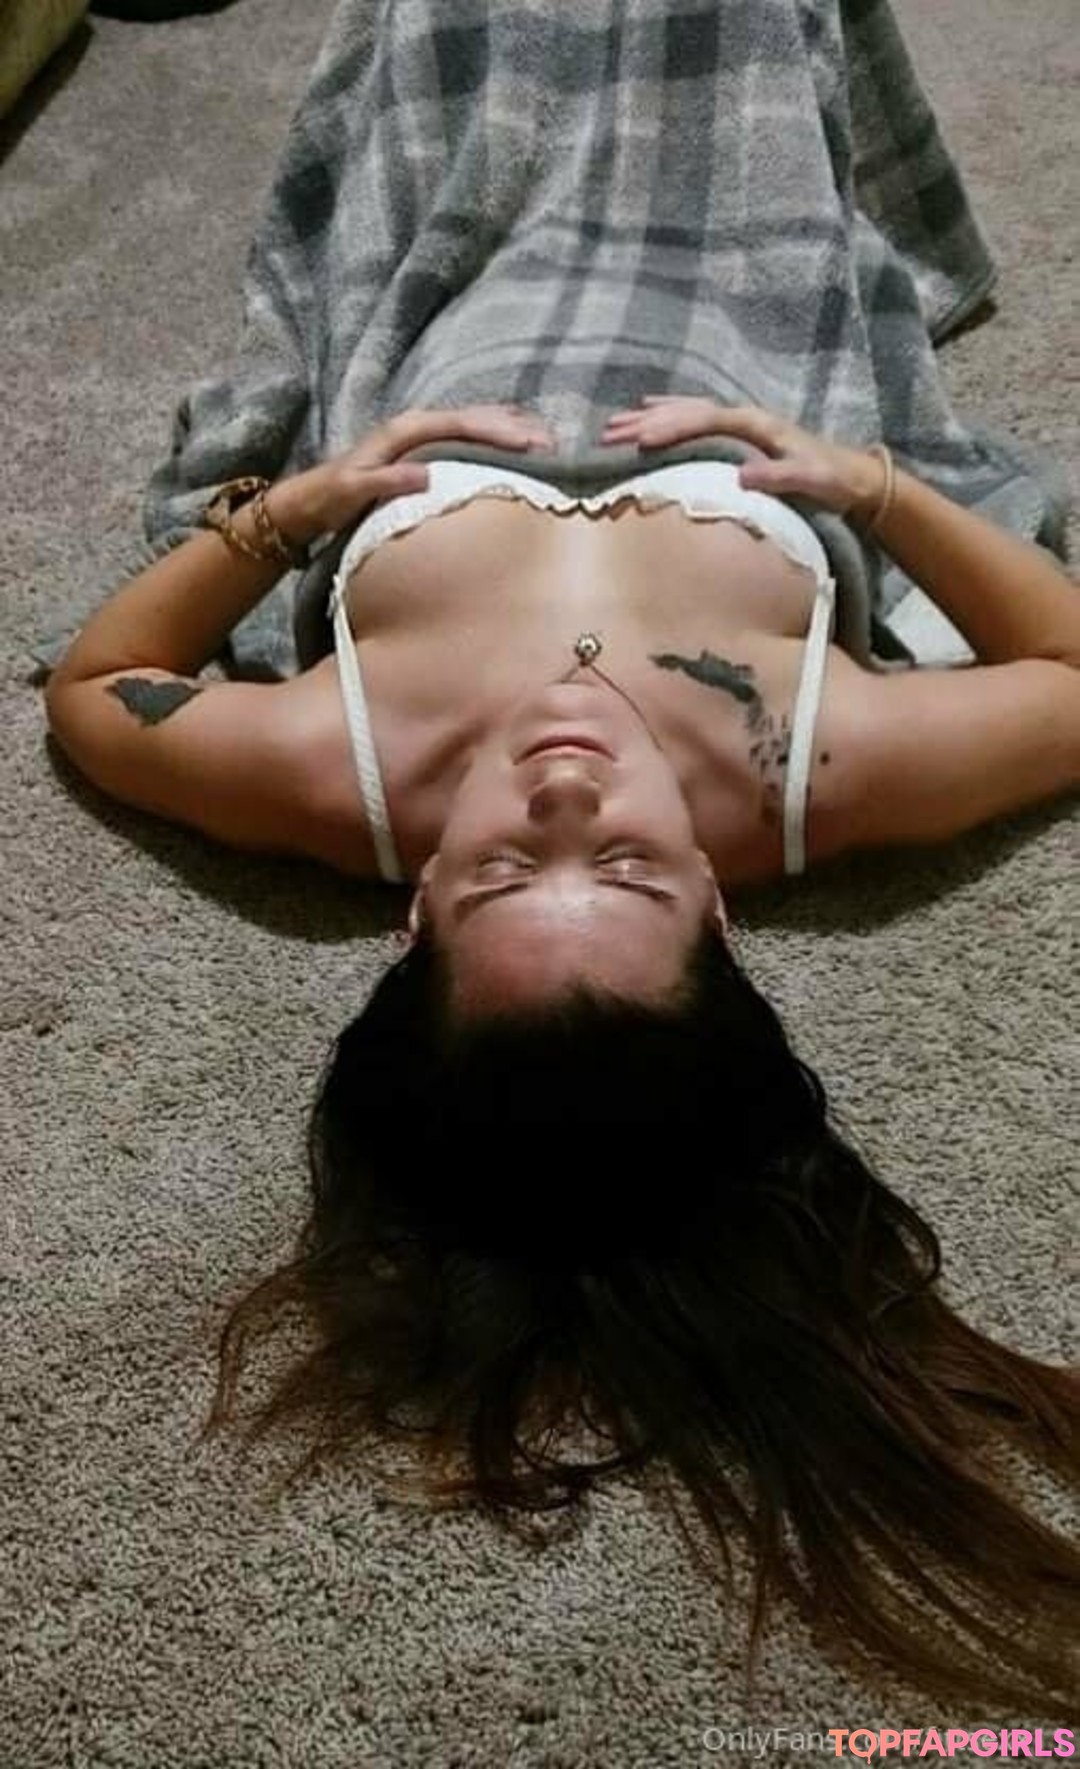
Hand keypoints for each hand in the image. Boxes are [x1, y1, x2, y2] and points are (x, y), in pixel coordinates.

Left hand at [269, 404, 556, 540]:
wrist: (309, 501)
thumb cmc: (330, 497)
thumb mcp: (354, 491)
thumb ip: (387, 480)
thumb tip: (426, 475)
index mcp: (406, 430)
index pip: (462, 424)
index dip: (499, 430)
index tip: (532, 443)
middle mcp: (418, 426)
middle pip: (477, 418)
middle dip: (517, 427)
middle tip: (555, 444)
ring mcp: (424, 437)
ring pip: (477, 424)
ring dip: (512, 431)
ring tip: (549, 445)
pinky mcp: (427, 452)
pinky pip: (470, 439)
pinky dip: (497, 440)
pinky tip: (518, 451)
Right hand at [601, 396, 885, 518]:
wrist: (853, 478)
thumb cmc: (832, 481)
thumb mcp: (810, 481)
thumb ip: (778, 478)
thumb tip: (742, 475)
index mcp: (755, 424)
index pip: (704, 421)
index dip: (671, 428)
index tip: (640, 440)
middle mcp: (743, 417)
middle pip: (686, 412)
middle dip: (646, 423)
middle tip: (609, 434)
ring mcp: (739, 424)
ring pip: (685, 413)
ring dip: (649, 419)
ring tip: (613, 427)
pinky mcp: (737, 435)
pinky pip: (694, 420)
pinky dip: (668, 416)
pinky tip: (647, 418)